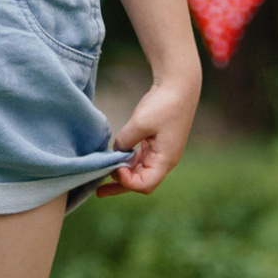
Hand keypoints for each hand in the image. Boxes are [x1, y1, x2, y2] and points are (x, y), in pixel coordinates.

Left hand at [93, 78, 196, 197]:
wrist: (178, 86)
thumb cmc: (164, 105)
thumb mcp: (140, 123)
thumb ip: (125, 141)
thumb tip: (116, 152)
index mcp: (165, 160)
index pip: (144, 184)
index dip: (127, 181)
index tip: (115, 166)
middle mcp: (164, 161)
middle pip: (141, 182)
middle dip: (120, 186)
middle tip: (99, 191)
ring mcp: (160, 153)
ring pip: (139, 172)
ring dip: (122, 176)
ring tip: (101, 182)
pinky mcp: (154, 144)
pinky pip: (139, 160)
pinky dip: (126, 163)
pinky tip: (113, 163)